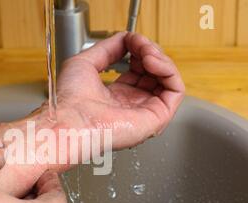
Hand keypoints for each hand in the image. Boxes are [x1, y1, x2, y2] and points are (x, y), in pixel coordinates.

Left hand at [54, 32, 184, 148]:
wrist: (72, 119)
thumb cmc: (71, 101)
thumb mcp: (85, 62)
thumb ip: (107, 48)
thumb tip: (125, 39)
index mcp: (115, 96)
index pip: (139, 70)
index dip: (138, 50)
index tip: (130, 40)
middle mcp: (132, 105)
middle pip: (155, 73)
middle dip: (150, 51)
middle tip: (139, 44)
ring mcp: (145, 111)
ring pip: (168, 80)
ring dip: (160, 58)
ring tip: (146, 52)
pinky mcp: (157, 117)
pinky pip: (176, 90)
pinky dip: (169, 70)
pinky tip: (152, 62)